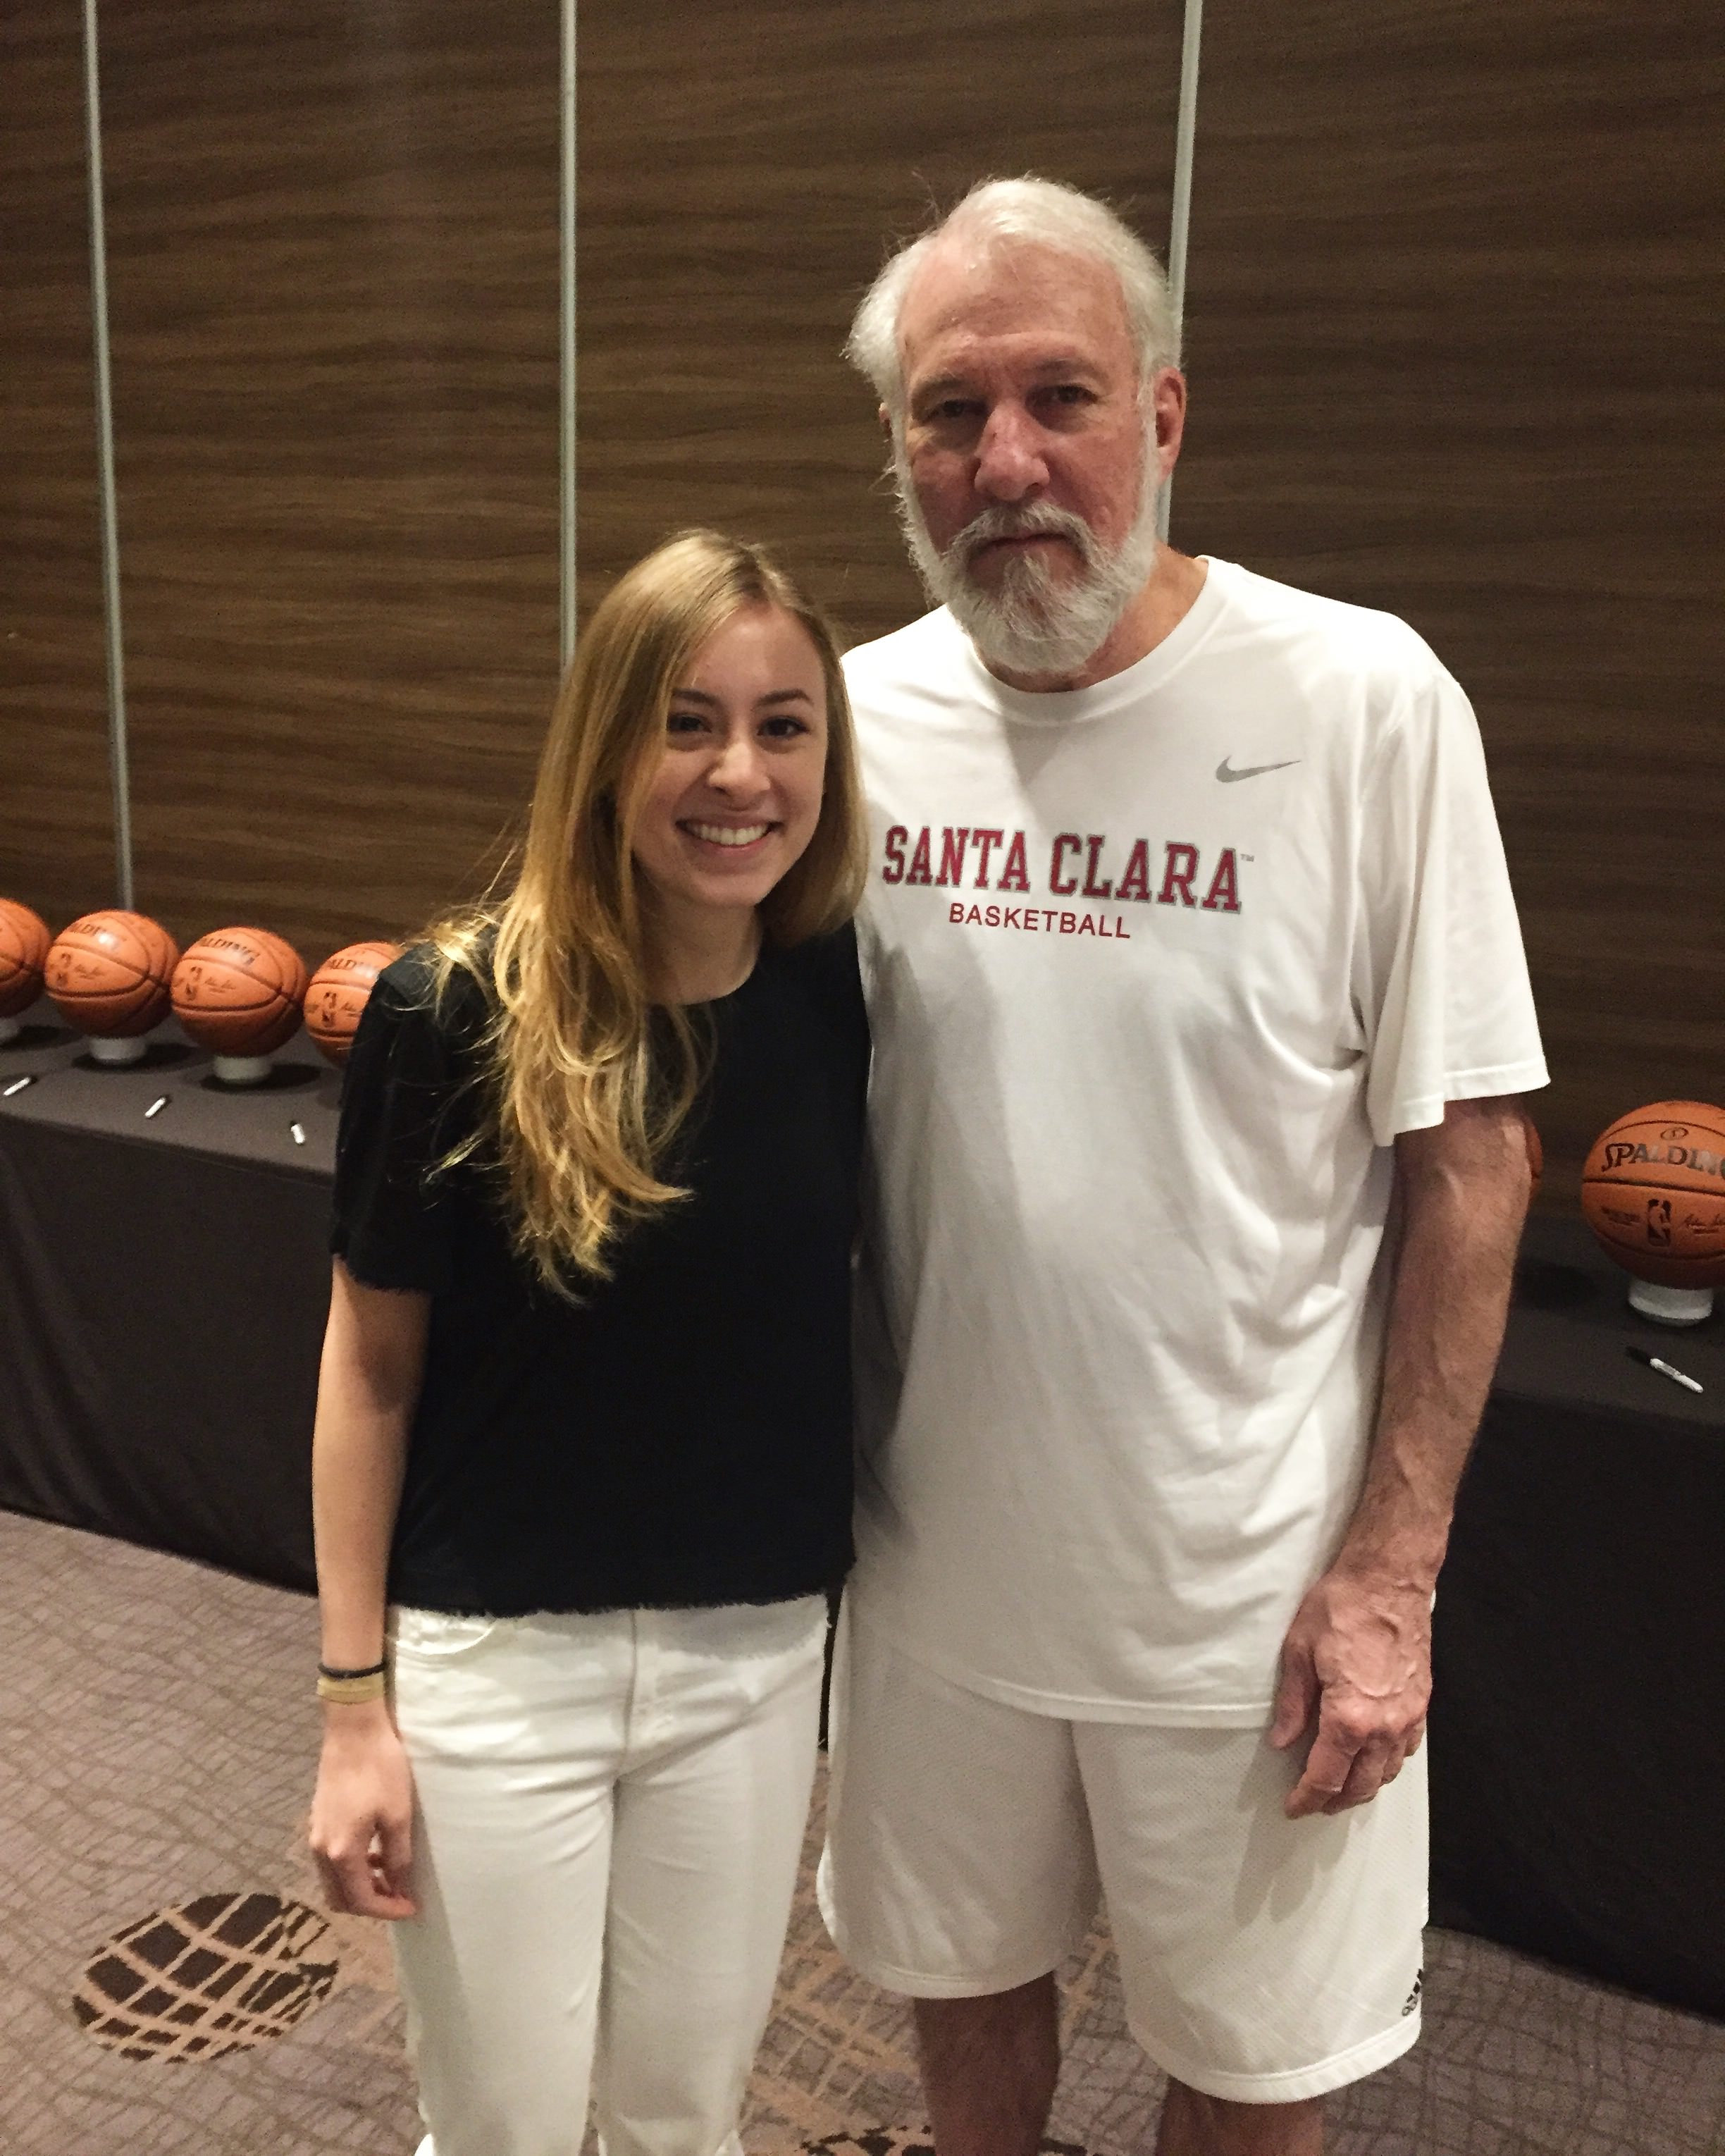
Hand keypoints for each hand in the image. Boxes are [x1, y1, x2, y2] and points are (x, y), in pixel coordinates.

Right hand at [308, 1702, 418, 1917]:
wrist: (353, 1729)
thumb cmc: (380, 1770)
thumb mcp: (398, 1815)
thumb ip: (397, 1857)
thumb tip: (399, 1887)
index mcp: (341, 1853)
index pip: (361, 1899)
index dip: (387, 1909)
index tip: (412, 1908)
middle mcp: (321, 1850)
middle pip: (341, 1897)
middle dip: (370, 1904)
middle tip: (400, 1898)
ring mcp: (316, 1835)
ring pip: (333, 1880)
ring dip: (360, 1887)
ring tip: (391, 1878)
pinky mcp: (318, 1820)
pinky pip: (331, 1860)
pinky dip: (351, 1868)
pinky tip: (374, 1853)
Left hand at [1268, 1565, 1431, 1817]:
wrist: (1388, 1580)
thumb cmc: (1343, 1607)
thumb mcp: (1299, 1652)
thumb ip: (1293, 1704)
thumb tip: (1283, 1740)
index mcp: (1349, 1718)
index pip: (1326, 1778)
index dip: (1307, 1799)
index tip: (1294, 1808)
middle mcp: (1384, 1726)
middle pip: (1360, 1786)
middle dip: (1334, 1801)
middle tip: (1313, 1803)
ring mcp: (1408, 1717)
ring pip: (1386, 1773)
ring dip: (1362, 1786)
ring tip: (1340, 1786)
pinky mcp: (1421, 1703)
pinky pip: (1406, 1750)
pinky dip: (1386, 1763)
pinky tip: (1372, 1757)